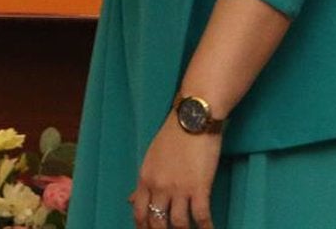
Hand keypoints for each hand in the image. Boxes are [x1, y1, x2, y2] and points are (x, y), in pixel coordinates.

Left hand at [131, 112, 220, 228]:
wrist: (193, 118)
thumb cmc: (173, 134)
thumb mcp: (151, 158)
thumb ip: (144, 181)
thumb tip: (130, 200)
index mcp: (146, 178)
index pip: (139, 212)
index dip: (143, 227)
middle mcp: (159, 186)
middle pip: (157, 222)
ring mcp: (179, 188)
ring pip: (178, 223)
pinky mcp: (199, 187)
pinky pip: (201, 216)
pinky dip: (205, 228)